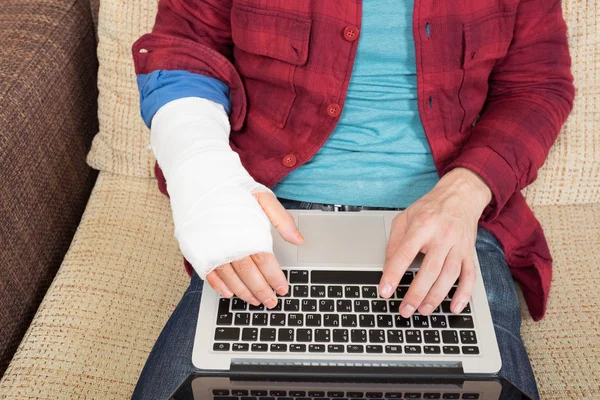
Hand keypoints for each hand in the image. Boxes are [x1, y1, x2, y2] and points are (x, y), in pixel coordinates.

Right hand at [205, 193, 302, 308]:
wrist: (202, 177)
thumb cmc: (233, 188)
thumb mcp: (263, 197)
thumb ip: (282, 220)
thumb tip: (299, 240)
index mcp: (248, 231)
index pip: (265, 261)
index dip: (275, 278)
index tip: (282, 288)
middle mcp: (229, 242)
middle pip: (249, 274)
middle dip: (262, 290)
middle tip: (271, 302)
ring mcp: (212, 247)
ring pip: (230, 277)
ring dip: (243, 292)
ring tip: (254, 300)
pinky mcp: (198, 249)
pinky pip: (208, 273)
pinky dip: (218, 286)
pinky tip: (229, 293)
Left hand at [379, 168, 491, 317]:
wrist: (460, 196)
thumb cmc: (430, 208)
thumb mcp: (405, 218)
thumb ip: (395, 242)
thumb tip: (387, 268)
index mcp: (422, 226)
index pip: (404, 253)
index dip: (393, 274)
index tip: (385, 291)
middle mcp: (442, 236)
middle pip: (429, 270)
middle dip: (416, 294)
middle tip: (405, 310)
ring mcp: (458, 245)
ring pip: (449, 276)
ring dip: (436, 297)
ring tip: (423, 310)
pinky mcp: (470, 252)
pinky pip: (470, 276)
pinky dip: (464, 294)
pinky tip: (454, 307)